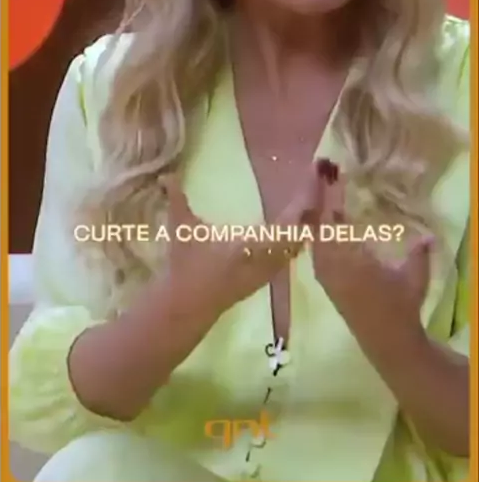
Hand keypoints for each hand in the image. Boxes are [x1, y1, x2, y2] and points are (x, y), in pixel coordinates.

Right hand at [159, 173, 312, 320]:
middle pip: (299, 237)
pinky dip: (295, 242)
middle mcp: (264, 261)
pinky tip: (297, 231)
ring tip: (311, 206)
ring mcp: (266, 273)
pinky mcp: (263, 280)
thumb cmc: (185, 267)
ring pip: (296, 249)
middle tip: (315, 191)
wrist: (185, 306)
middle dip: (308, 215)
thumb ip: (177, 200)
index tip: (309, 189)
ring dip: (304, 229)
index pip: (285, 228)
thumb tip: (167, 175)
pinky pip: (288, 259)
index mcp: (250, 247)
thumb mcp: (182, 231)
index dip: (300, 209)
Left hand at [309, 163, 433, 344]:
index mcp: (350, 261)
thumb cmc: (401, 307)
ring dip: (317, 214)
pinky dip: (318, 231)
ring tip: (321, 189)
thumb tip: (428, 233)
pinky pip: (316, 249)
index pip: (333, 222)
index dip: (330, 196)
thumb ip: (419, 253)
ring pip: (314, 237)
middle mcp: (331, 266)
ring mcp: (326, 274)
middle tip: (321, 172)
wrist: (386, 341)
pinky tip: (325, 221)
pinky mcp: (326, 281)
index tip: (331, 173)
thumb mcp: (414, 277)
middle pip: (317, 225)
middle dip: (318, 198)